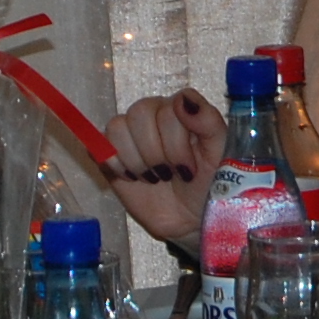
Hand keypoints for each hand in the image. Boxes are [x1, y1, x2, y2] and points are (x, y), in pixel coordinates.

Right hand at [103, 88, 227, 245]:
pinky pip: (98, 145)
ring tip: (153, 178)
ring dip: (136, 160)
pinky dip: (114, 164)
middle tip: (168, 175)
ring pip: (117, 126)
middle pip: (140, 112)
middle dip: (155, 152)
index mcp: (181, 110)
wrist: (191, 219)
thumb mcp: (220, 153)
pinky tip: (132, 178)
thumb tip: (183, 99)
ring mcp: (131, 135)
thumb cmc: (209, 184)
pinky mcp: (111, 155)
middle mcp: (154, 116)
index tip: (189, 169)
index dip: (176, 141)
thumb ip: (208, 121)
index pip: (168, 106)